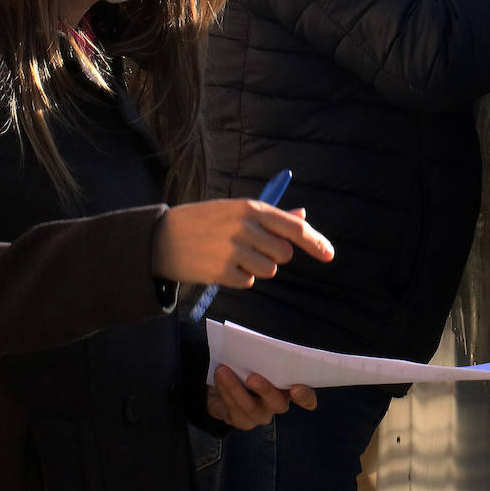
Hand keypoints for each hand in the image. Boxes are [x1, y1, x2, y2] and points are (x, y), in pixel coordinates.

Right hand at [152, 199, 333, 287]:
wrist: (160, 238)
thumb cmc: (204, 222)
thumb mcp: (235, 211)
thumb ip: (271, 216)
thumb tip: (303, 213)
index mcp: (251, 208)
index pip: (294, 227)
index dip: (315, 242)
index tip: (329, 255)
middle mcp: (244, 227)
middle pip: (284, 254)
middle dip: (273, 256)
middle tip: (250, 249)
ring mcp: (233, 250)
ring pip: (269, 270)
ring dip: (256, 268)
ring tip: (231, 256)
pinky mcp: (221, 271)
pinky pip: (249, 282)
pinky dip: (239, 278)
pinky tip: (220, 265)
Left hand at [206, 364, 316, 429]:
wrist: (225, 385)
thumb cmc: (249, 368)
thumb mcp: (261, 362)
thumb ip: (267, 360)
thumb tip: (261, 345)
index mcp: (291, 389)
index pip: (306, 397)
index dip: (305, 396)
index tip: (296, 388)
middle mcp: (278, 405)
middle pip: (278, 403)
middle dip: (265, 390)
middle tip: (252, 377)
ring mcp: (261, 415)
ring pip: (250, 407)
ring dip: (234, 387)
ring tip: (223, 370)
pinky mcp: (242, 421)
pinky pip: (233, 409)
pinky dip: (225, 390)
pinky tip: (219, 377)